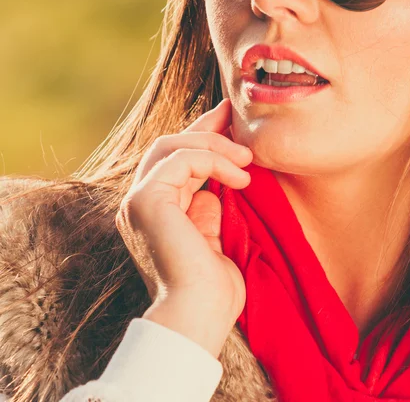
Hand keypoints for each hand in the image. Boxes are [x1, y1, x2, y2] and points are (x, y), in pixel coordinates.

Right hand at [115, 98, 251, 356]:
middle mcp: (141, 201)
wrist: (200, 316)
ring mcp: (140, 199)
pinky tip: (240, 177)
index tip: (228, 119)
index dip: (202, 135)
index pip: (175, 159)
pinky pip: (181, 160)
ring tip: (248, 158)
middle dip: (205, 126)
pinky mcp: (147, 200)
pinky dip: (213, 160)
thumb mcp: (213, 239)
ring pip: (173, 145)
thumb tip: (211, 191)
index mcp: (155, 210)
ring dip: (214, 144)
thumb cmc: (211, 288)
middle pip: (170, 144)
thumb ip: (206, 212)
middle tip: (234, 115)